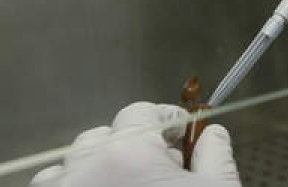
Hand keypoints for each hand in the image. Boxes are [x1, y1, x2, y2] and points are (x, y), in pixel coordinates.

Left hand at [30, 102, 240, 185]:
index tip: (180, 135)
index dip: (165, 122)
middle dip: (130, 149)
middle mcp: (86, 168)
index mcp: (131, 153)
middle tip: (157, 174)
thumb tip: (214, 136)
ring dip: (95, 171)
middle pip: (104, 137)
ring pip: (72, 165)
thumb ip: (216, 159)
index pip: (143, 113)